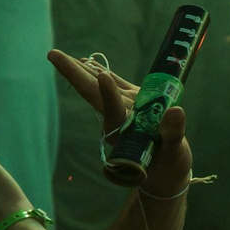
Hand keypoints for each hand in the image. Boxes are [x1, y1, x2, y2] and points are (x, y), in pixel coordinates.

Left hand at [48, 48, 191, 197]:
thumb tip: (176, 111)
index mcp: (126, 132)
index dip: (107, 94)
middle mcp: (119, 120)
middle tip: (54, 55)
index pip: (113, 110)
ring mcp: (124, 111)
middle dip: (74, 75)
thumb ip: (173, 132)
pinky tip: (89, 64)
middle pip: (94, 95)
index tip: (104, 76)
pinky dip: (101, 74)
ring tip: (64, 56)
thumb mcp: (174, 152)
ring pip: (99, 88)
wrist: (165, 174)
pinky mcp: (132, 105)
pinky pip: (112, 87)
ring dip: (82, 71)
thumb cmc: (169, 166)